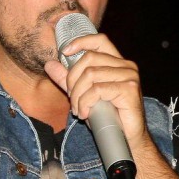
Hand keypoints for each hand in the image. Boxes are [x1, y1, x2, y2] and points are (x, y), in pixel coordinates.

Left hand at [44, 33, 148, 150]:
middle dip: (73, 79)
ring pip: (90, 74)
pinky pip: (97, 90)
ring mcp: (129, 76)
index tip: (64, 52)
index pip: (99, 40)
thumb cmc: (108, 117)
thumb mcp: (83, 95)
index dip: (81, 42)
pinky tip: (85, 114)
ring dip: (78, 95)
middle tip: (72, 99)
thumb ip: (68, 79)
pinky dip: (85, 103)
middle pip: (89, 58)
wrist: (127, 139)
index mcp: (117, 63)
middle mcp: (126, 66)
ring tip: (78, 110)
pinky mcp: (129, 89)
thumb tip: (49, 64)